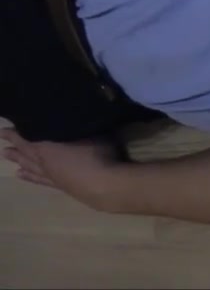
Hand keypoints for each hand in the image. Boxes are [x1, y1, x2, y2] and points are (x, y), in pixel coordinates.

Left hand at [1, 127, 125, 210]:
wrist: (104, 186)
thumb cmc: (96, 157)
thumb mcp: (92, 134)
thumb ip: (81, 128)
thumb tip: (79, 118)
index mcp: (48, 149)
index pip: (27, 141)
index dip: (15, 136)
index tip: (3, 131)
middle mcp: (45, 163)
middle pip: (26, 154)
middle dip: (14, 147)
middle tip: (2, 142)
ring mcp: (51, 176)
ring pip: (30, 167)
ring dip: (18, 161)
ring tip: (7, 156)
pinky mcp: (59, 186)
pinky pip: (39, 180)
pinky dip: (29, 176)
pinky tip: (22, 175)